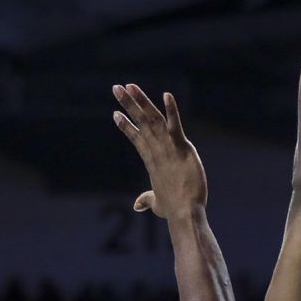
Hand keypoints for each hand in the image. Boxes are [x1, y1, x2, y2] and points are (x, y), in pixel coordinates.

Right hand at [112, 84, 206, 218]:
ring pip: (152, 119)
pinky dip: (171, 110)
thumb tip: (137, 205)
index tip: (115, 113)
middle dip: (128, 104)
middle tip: (116, 88)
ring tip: (130, 86)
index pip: (136, 137)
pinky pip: (175, 126)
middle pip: (140, 122)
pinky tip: (167, 95)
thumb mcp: (157, 202)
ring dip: (141, 101)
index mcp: (151, 160)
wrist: (185, 214)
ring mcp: (168, 148)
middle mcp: (156, 150)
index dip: (126, 125)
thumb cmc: (174, 209)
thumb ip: (147, 199)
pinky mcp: (182, 148)